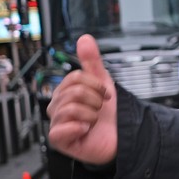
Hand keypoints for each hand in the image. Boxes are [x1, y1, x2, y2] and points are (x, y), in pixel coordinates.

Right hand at [46, 34, 117, 166]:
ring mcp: (57, 124)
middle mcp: (57, 108)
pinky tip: (86, 130)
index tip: (106, 94)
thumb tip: (84, 39)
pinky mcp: (59, 140)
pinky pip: (60, 129)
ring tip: (94, 120)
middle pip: (74, 92)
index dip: (95, 84)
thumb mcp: (102, 82)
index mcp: (65, 93)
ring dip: (91, 114)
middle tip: (100, 108)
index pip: (74, 78)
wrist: (122, 136)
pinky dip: (79, 127)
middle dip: (96, 100)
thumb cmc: (109, 113)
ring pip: (70, 108)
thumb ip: (92, 61)